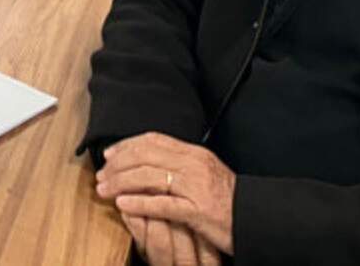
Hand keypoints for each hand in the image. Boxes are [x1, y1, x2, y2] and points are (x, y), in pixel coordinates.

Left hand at [97, 132, 235, 254]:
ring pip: (148, 177)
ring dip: (120, 183)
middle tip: (101, 175)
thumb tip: (148, 160)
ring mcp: (195, 187)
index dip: (126, 145)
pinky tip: (123, 205)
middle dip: (117, 165)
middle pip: (144, 156)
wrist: (258, 219)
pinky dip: (139, 203)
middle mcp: (193, 165)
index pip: (152, 140)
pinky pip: (162, 204)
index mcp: (193, 153)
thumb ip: (179, 163)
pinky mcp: (197, 210)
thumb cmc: (228, 200)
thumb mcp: (205, 172)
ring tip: (104, 190)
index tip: (109, 154)